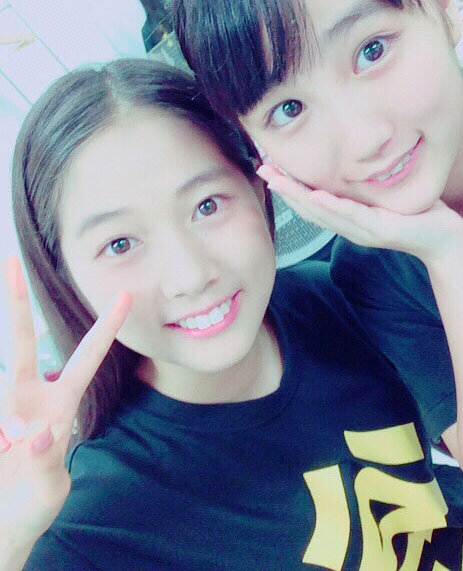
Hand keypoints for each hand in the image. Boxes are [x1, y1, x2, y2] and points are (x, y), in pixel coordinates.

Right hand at [0, 257, 129, 545]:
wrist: (1, 524)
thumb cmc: (33, 499)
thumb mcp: (49, 485)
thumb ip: (45, 459)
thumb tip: (37, 432)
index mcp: (60, 403)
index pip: (88, 355)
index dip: (107, 326)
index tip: (126, 294)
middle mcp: (27, 398)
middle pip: (19, 344)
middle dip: (15, 303)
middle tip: (10, 261)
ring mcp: (2, 409)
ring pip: (0, 389)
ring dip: (7, 433)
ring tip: (10, 455)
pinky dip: (1, 443)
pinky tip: (6, 453)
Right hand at [257, 165, 462, 262]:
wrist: (444, 239)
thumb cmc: (417, 214)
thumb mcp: (386, 197)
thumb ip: (366, 187)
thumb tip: (354, 165)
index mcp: (350, 218)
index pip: (313, 202)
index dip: (290, 187)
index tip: (271, 169)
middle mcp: (351, 227)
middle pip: (310, 208)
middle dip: (285, 189)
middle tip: (263, 170)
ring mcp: (363, 230)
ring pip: (324, 212)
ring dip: (298, 196)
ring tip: (278, 180)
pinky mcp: (380, 230)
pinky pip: (352, 215)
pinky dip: (332, 206)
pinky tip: (315, 196)